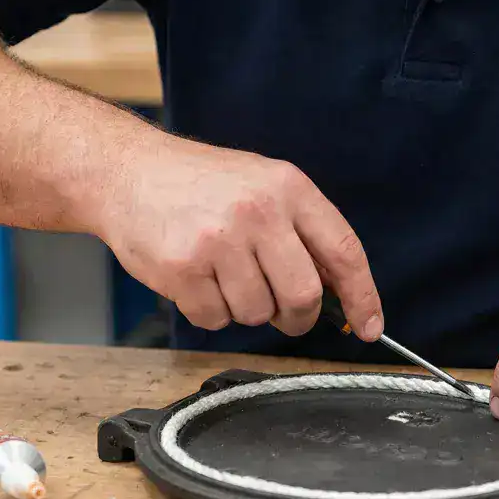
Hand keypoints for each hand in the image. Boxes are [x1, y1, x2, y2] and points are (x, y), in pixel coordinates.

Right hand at [93, 135, 382, 338]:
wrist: (128, 171)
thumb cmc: (202, 185)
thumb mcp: (264, 185)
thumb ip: (303, 232)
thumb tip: (340, 293)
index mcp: (288, 188)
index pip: (343, 251)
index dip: (362, 296)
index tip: (370, 327)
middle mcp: (258, 211)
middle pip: (303, 296)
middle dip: (297, 316)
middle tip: (283, 312)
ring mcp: (218, 240)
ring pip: (256, 313)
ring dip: (246, 309)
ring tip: (224, 275)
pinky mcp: (182, 267)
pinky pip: (214, 319)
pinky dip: (210, 312)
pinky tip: (197, 280)